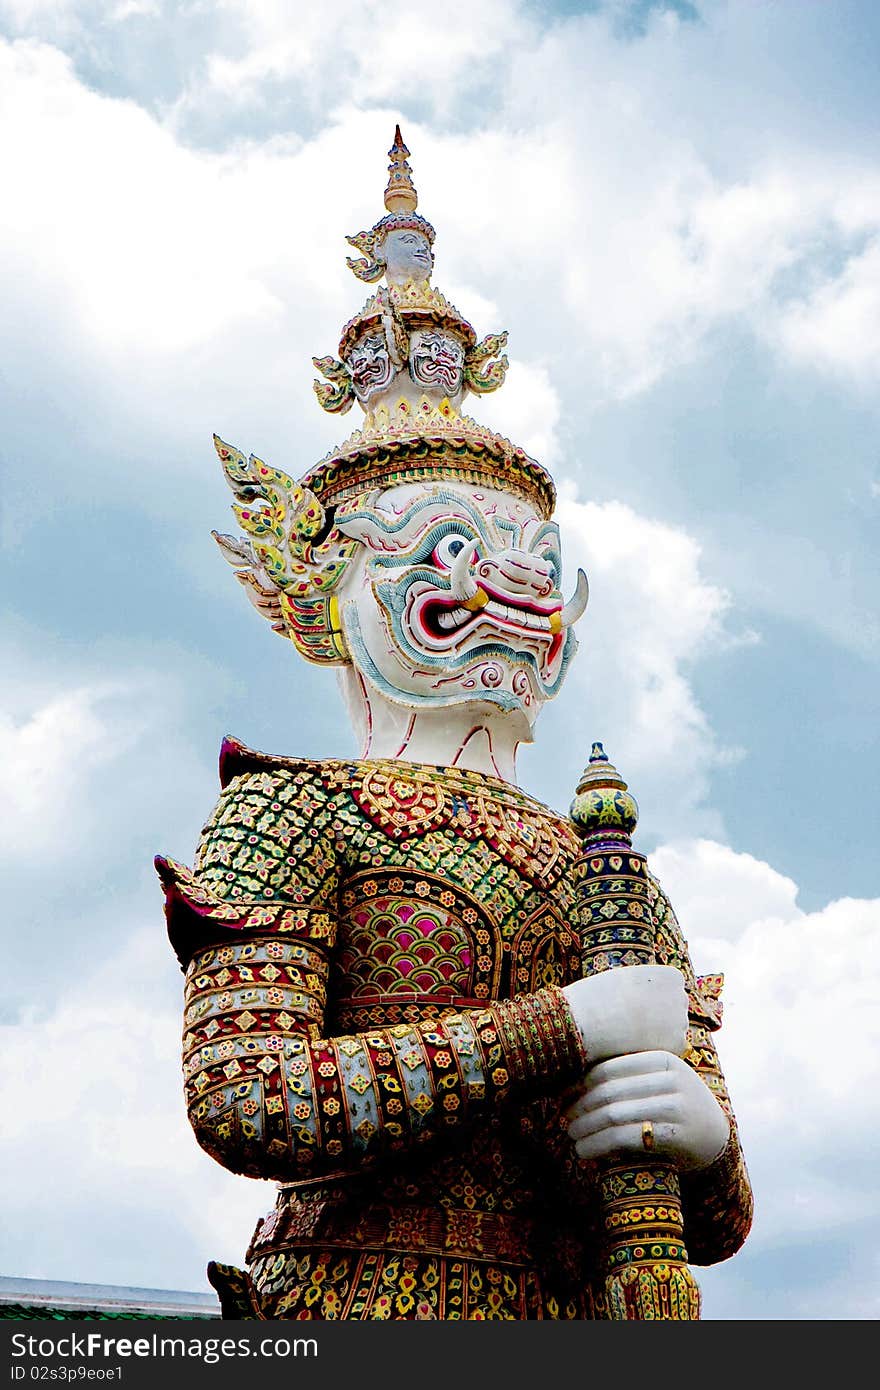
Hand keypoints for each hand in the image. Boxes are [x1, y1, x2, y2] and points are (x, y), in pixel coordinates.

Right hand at [561, 965, 688, 1063]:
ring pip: (673, 1031)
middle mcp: (682, 996)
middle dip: (658, 1018)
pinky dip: (655, 1050)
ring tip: (631, 1035)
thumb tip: (655, 1001)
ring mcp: (682, 1020)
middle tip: (631, 1024)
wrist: (588, 1021)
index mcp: (671, 976)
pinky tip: (637, 1046)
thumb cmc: (599, 997)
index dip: (650, 1001)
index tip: (632, 1005)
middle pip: (674, 1011)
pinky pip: (670, 1049)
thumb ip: (646, 986)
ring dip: (658, 1035)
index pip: (670, 991)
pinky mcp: (678, 1044)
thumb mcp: (626, 978)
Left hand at [564, 1051, 730, 1172]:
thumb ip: (628, 1078)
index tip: (564, 1096)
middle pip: (609, 1091)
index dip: (580, 1083)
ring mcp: (675, 1106)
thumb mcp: (660, 1081)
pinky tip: (585, 1152)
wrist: (717, 1138)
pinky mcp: (675, 1135)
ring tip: (571, 1136)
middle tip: (564, 1118)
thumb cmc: (677, 1107)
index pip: (609, 1067)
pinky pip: (625, 1137)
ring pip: (613, 1114)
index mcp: (663, 1058)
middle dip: (580, 1106)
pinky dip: (598, 1145)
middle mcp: (671, 1079)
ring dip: (585, 1128)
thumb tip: (570, 1085)